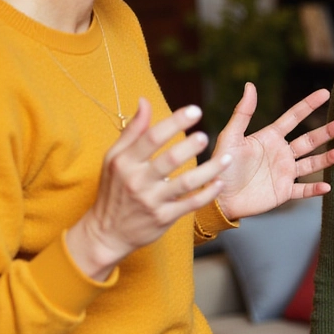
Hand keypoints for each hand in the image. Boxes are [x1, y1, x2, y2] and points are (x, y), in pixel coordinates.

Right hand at [68, 99, 231, 280]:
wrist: (106, 233)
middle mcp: (138, 181)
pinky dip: (208, 194)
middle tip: (206, 136)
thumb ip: (133, 131)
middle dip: (190, 146)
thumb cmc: (114, 190)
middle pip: (170, 159)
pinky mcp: (164, 218)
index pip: (151, 137)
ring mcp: (152, 201)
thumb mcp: (114, 159)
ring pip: (186, 183)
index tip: (194, 110)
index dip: (175, 122)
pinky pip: (191, 204)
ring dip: (209, 170)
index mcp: (125, 162)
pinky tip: (220, 183)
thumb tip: (144, 101)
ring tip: (226, 158)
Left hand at [212, 84, 333, 220]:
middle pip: (309, 140)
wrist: (218, 197)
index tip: (325, 93)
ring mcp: (285, 173)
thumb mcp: (231, 136)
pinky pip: (303, 190)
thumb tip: (250, 85)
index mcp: (270, 137)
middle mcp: (281, 153)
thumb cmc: (221, 165)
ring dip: (327, 158)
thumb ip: (242, 112)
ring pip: (312, 163)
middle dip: (327, 132)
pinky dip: (315, 190)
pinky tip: (327, 186)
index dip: (308, 105)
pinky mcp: (284, 192)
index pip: (293, 117)